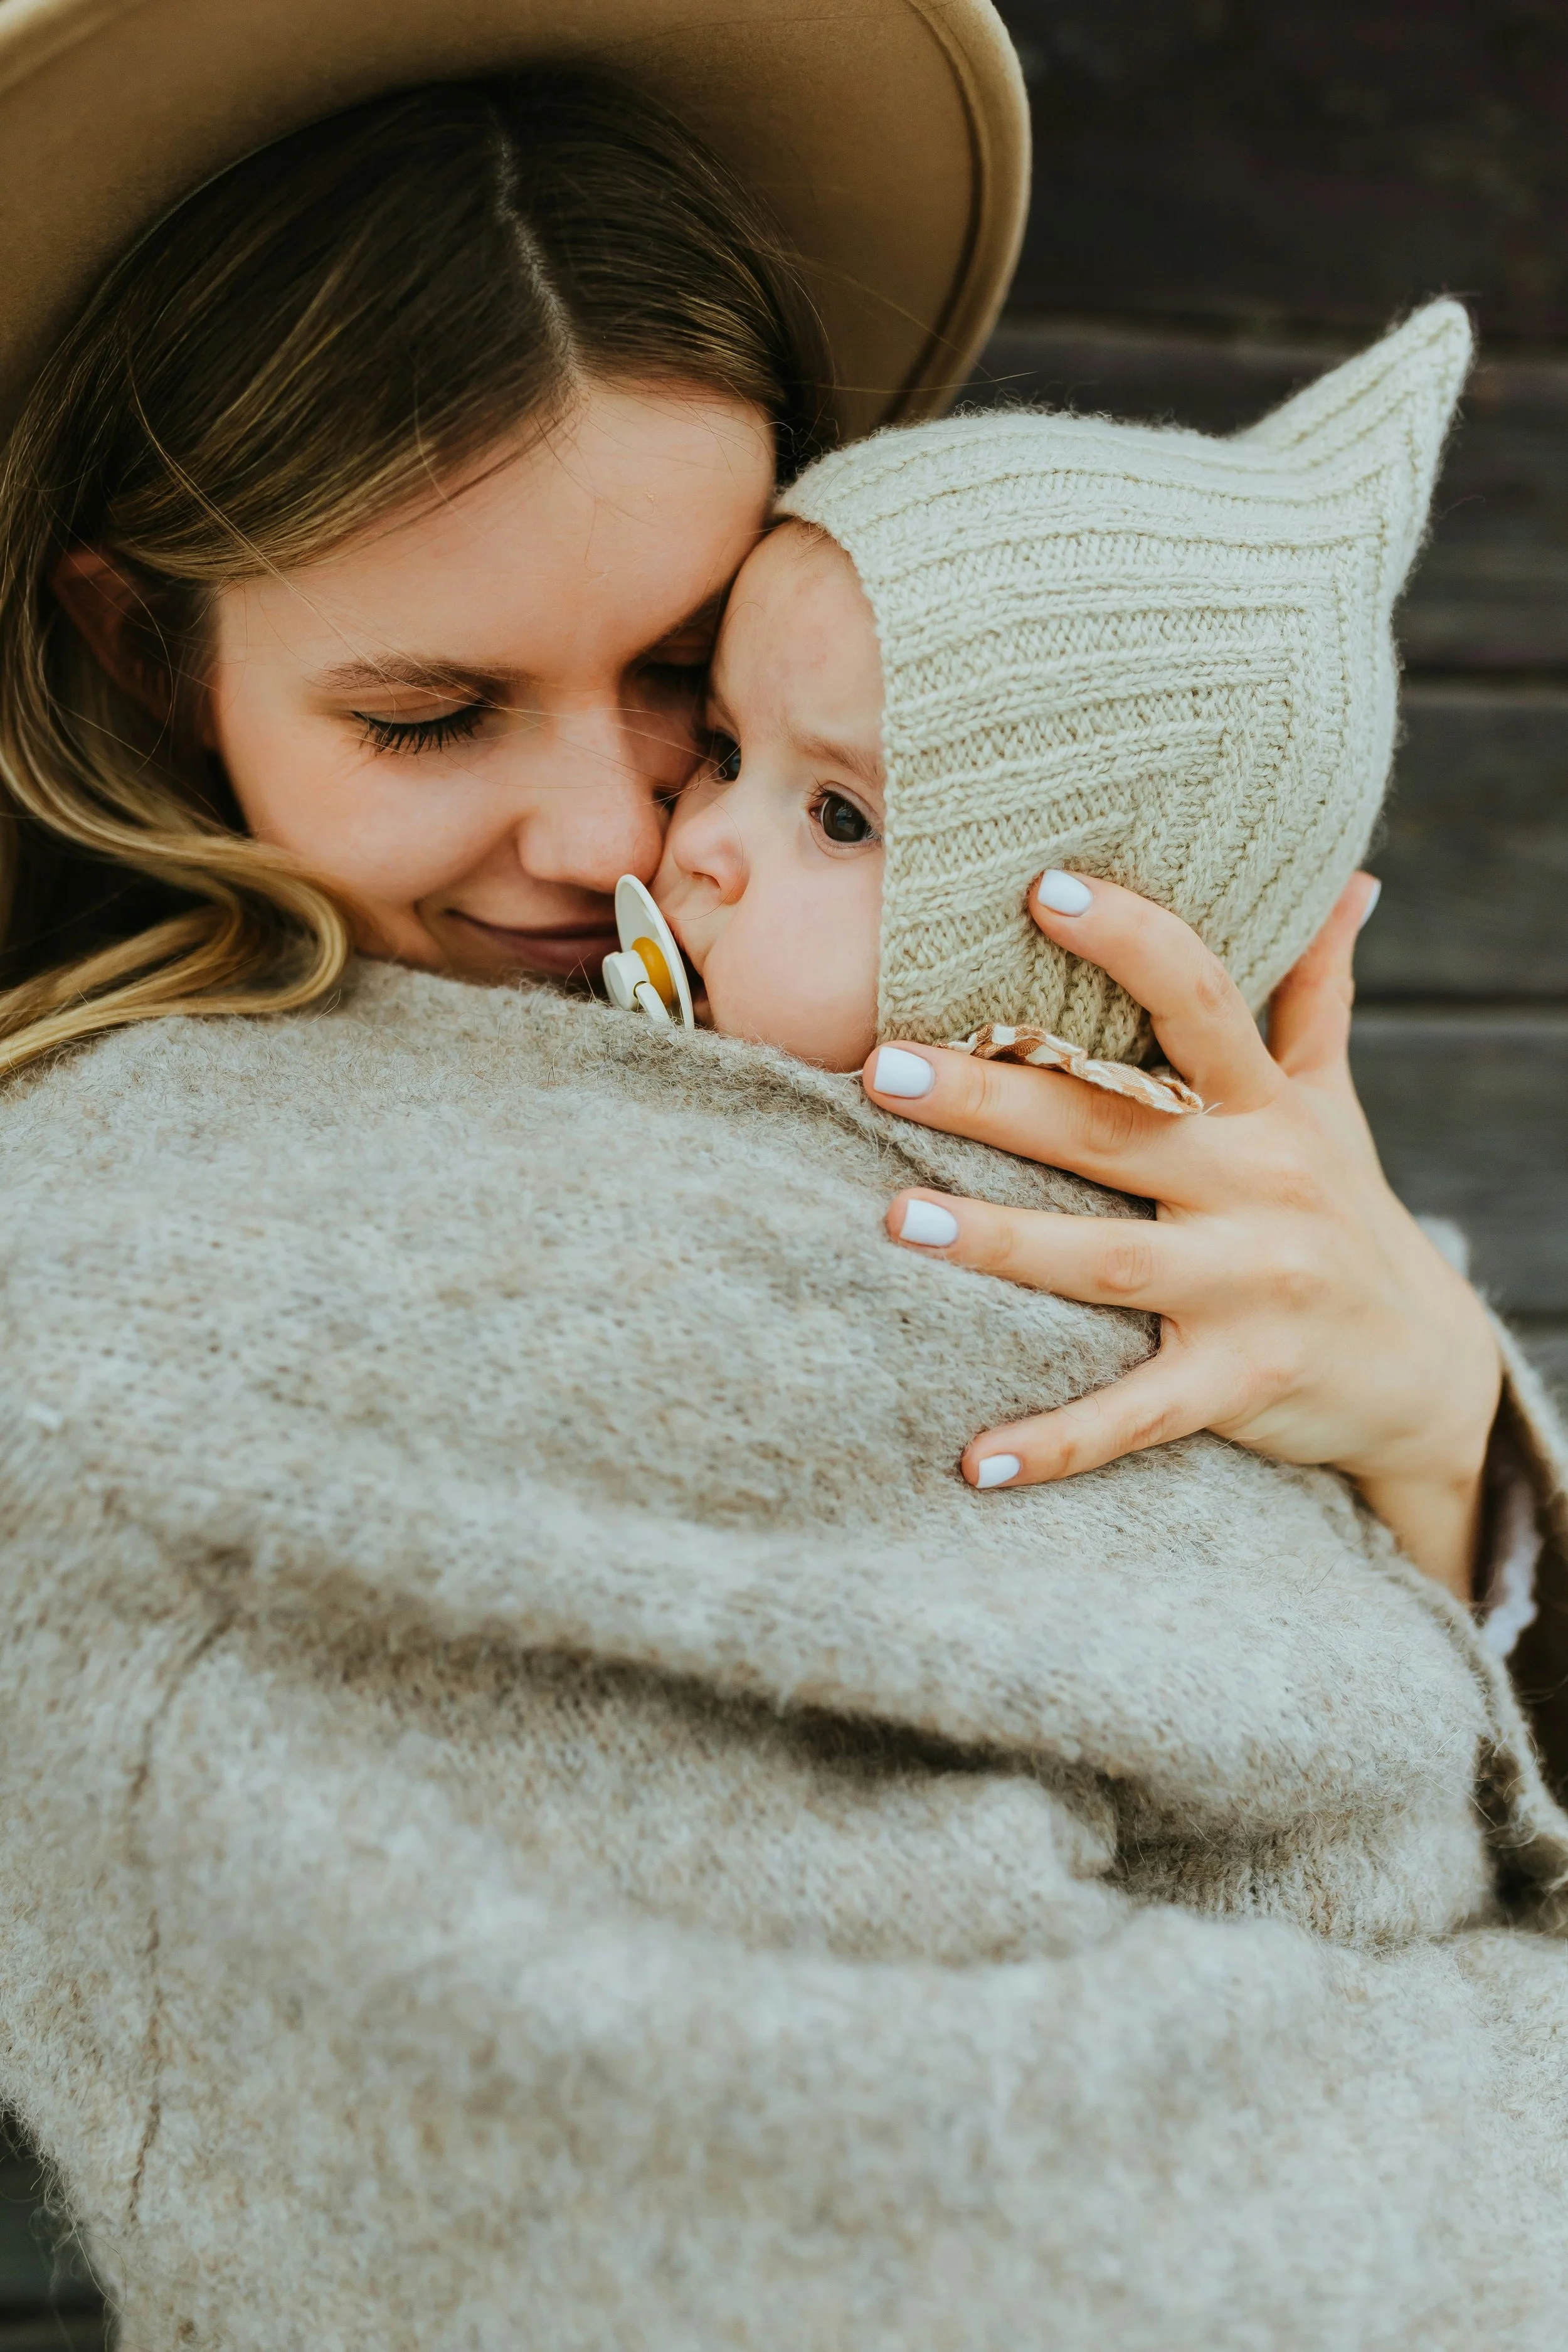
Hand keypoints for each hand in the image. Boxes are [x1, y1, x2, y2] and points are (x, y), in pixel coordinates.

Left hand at [863, 872, 1500, 1601]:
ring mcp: (1248, 1290)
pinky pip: (1134, 1416)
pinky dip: (1057, 1443)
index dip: (1129, 940)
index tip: (1039, 887)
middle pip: (1108, 1127)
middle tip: (880, 1064)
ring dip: (999, 1243)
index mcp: (1267, 1107)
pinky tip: (972, 1460)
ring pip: (1104, 1262)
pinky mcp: (1237, 1386)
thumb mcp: (1334, 1103)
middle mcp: (1258, 1187)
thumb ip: (1315, 993)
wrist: (1426, 1376)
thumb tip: (1346, 877)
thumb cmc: (1345, 1213)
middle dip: (994, 1094)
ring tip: (895, 1218)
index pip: (1202, 999)